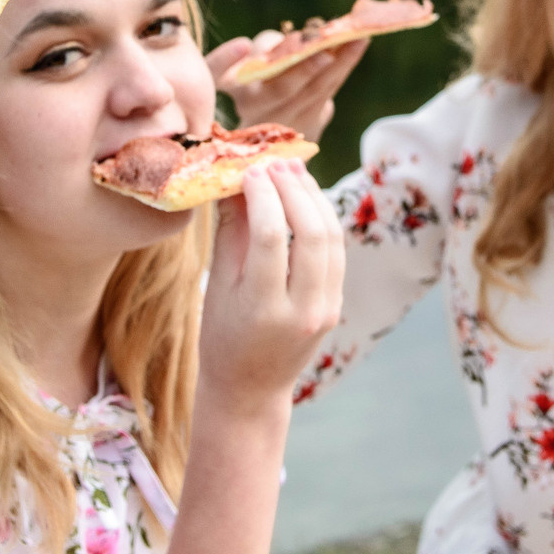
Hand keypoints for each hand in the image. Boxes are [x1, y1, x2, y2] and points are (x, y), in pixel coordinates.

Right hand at [198, 162, 344, 415]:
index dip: (263, 197)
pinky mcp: (335, 305)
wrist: (250, 389)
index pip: (272, 238)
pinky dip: (323, 219)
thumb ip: (231, 233)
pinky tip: (305, 199)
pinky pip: (336, 251)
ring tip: (292, 172)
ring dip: (314, 199)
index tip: (250, 171)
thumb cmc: (222, 337)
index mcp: (263, 309)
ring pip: (332, 239)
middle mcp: (302, 310)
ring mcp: (325, 309)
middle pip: (311, 234)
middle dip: (294, 190)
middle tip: (275, 163)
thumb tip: (236, 180)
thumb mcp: (217, 287)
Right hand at [211, 33, 366, 137]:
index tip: (243, 43)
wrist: (269, 139)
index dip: (224, 61)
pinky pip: (329, 89)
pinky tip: (360, 43)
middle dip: (306, 66)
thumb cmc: (255, 85)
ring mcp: (285, 119)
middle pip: (281, 88)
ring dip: (339, 61)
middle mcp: (255, 108)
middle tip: (325, 46)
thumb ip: (264, 49)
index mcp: (233, 89)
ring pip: (314, 89)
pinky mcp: (311, 120)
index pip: (218, 77)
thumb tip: (297, 40)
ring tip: (357, 36)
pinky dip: (345, 64)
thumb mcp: (249, 67)